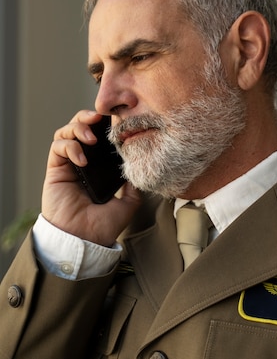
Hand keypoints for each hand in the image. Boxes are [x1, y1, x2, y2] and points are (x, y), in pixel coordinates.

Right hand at [41, 110, 141, 245]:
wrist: (84, 240)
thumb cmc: (103, 226)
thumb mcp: (128, 204)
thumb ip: (134, 186)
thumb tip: (139, 169)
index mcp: (98, 168)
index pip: (99, 137)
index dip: (104, 124)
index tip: (116, 119)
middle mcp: (82, 163)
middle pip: (79, 127)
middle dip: (88, 118)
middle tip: (100, 118)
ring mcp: (68, 166)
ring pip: (66, 133)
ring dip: (78, 128)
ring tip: (91, 138)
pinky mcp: (55, 171)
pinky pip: (58, 148)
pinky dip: (70, 146)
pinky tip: (82, 159)